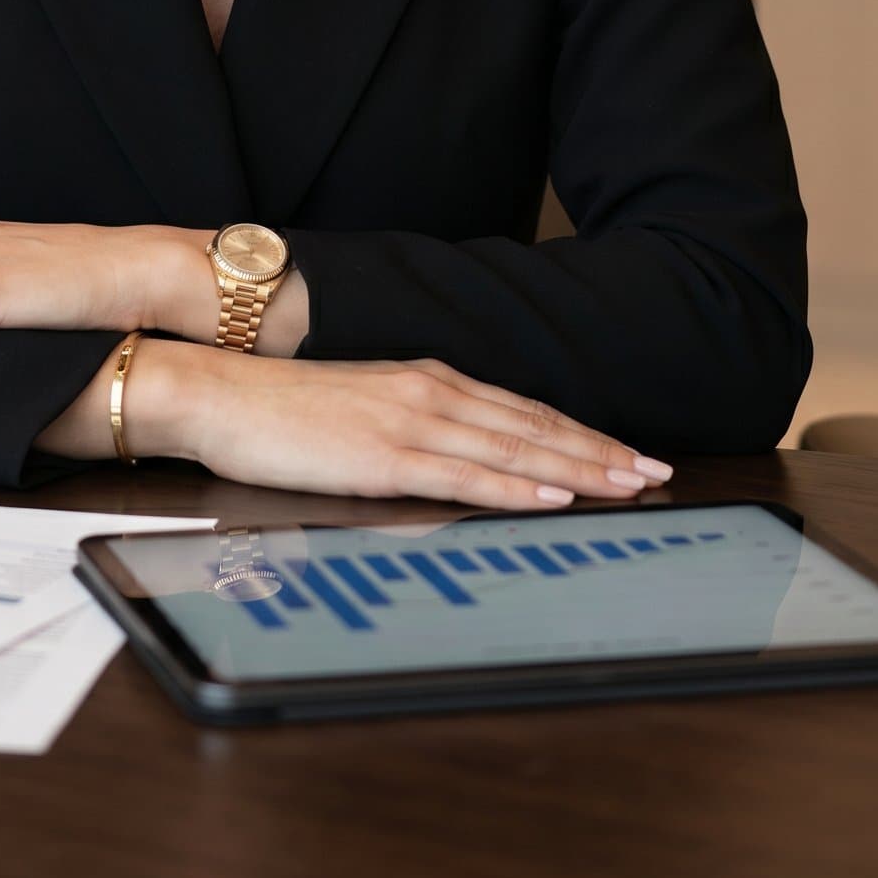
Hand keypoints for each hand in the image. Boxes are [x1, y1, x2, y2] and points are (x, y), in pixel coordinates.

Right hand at [180, 351, 672, 510]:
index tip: (627, 453)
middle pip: (533, 426)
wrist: (221, 394)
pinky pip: (465, 474)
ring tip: (628, 483)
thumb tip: (457, 454)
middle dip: (600, 451)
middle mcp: (430, 394)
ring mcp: (410, 424)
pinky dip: (516, 485)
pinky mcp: (384, 458)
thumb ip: (414, 425)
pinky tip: (552, 496)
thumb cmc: (283, 409)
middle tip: (655, 471)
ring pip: (513, 448)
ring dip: (578, 468)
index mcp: (427, 382)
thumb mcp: (364, 409)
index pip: (522, 410)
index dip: (580, 433)